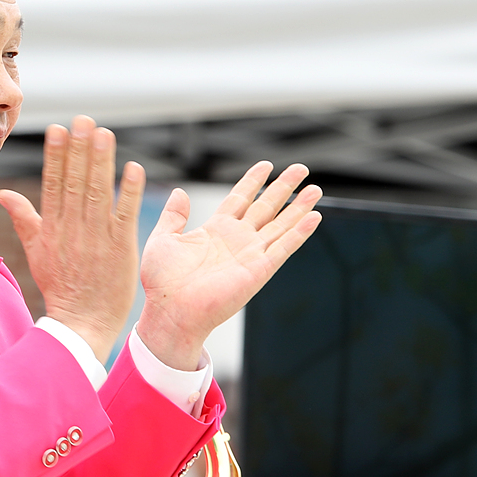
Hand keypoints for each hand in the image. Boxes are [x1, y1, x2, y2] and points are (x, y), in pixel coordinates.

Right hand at [0, 116, 145, 362]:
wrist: (81, 322)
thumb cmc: (59, 286)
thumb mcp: (35, 251)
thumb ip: (23, 218)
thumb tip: (3, 193)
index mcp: (52, 227)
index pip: (53, 184)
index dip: (56, 156)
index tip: (58, 129)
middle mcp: (73, 228)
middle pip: (76, 182)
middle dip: (79, 149)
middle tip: (83, 120)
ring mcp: (97, 237)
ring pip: (99, 192)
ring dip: (102, 162)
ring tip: (104, 133)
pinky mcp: (120, 247)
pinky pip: (125, 213)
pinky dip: (130, 191)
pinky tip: (133, 167)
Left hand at [138, 162, 321, 369]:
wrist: (169, 311)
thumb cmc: (161, 282)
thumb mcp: (163, 239)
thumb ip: (173, 215)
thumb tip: (179, 192)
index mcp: (215, 230)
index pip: (240, 199)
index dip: (253, 181)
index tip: (266, 165)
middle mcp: (236, 240)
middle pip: (266, 207)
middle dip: (283, 187)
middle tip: (301, 169)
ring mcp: (250, 254)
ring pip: (281, 225)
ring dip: (299, 208)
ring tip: (315, 189)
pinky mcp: (258, 271)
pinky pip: (283, 248)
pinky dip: (299, 233)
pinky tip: (314, 217)